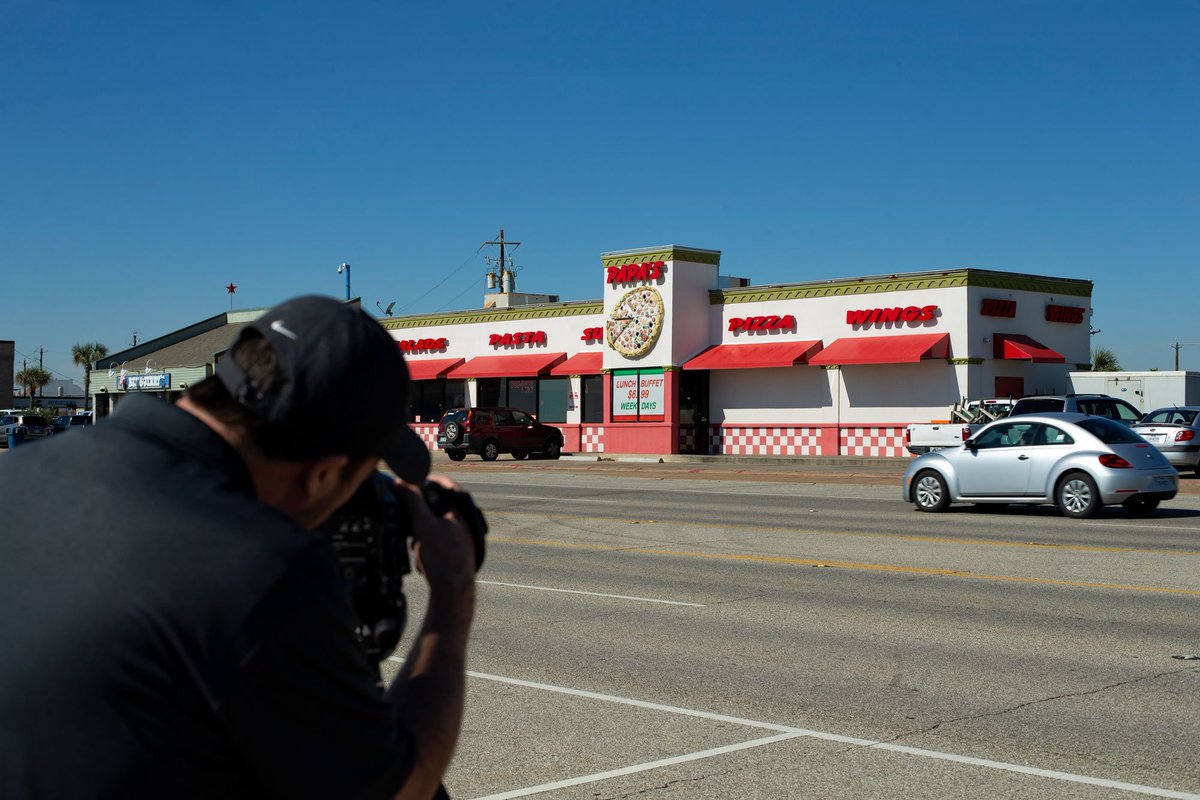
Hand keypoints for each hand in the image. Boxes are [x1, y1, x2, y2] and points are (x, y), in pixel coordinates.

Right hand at [395, 474, 476, 596]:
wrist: (452, 591)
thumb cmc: (443, 559)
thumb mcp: (423, 525)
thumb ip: (413, 501)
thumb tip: (402, 482)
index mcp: (462, 510)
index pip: (447, 484)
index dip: (428, 479)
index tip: (412, 480)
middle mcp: (467, 521)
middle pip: (442, 502)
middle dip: (423, 504)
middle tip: (408, 506)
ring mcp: (464, 536)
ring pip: (440, 520)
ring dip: (424, 522)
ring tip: (413, 533)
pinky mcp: (458, 549)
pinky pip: (440, 535)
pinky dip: (429, 536)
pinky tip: (420, 548)